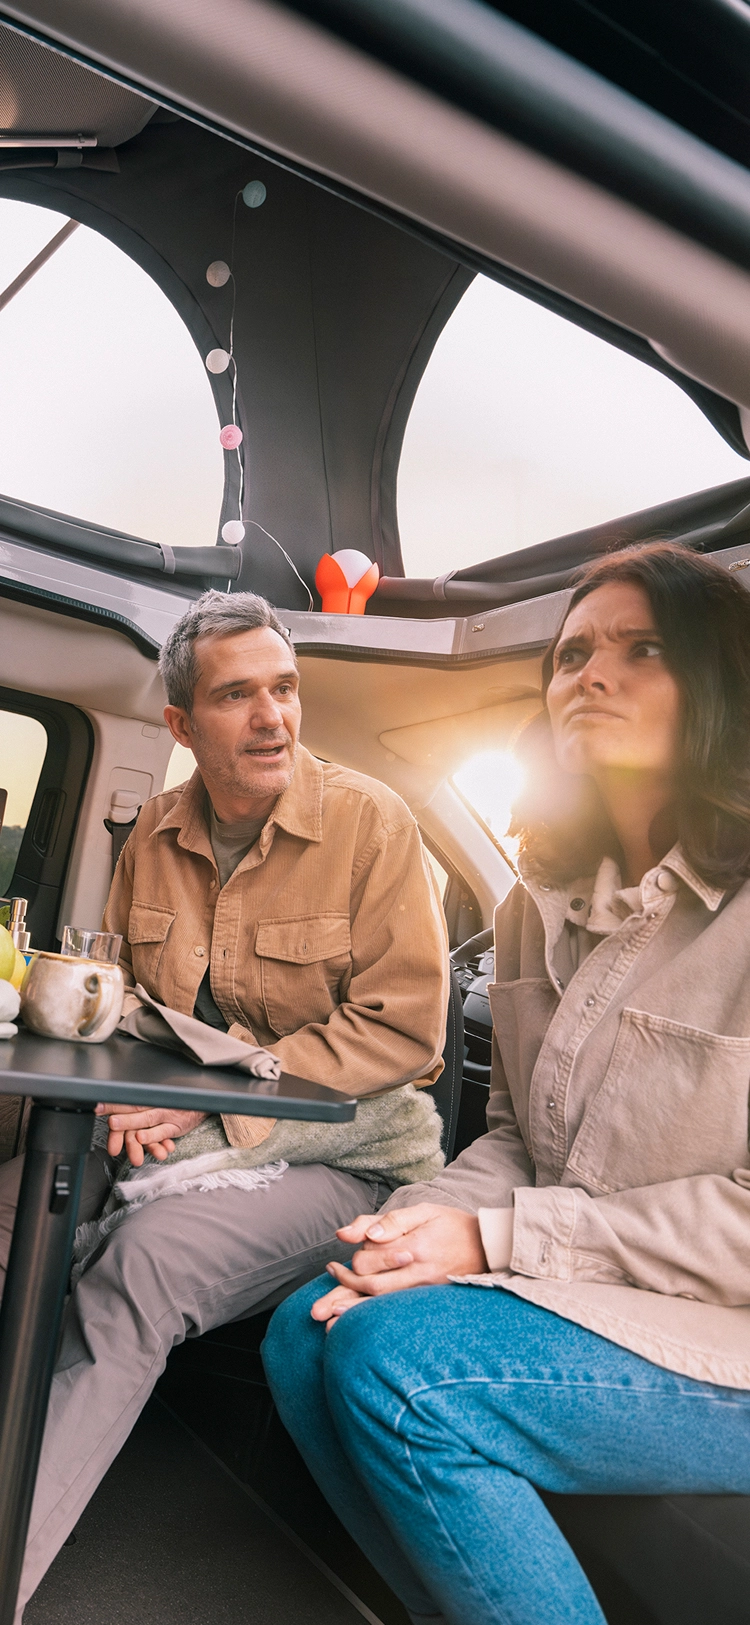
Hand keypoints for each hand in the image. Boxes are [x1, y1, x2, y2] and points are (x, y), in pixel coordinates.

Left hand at [95, 1103, 206, 1166]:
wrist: (199, 1105)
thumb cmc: (172, 1106)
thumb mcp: (154, 1104)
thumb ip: (135, 1111)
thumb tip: (110, 1117)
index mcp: (147, 1099)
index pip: (127, 1100)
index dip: (111, 1103)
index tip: (96, 1106)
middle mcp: (154, 1105)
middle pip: (133, 1108)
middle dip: (117, 1113)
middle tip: (106, 1119)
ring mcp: (164, 1115)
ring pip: (146, 1119)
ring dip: (132, 1123)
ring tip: (115, 1125)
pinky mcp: (174, 1127)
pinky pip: (162, 1132)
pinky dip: (153, 1136)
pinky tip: (142, 1138)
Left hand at [311, 1203, 489, 1328]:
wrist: (489, 1249)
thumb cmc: (452, 1225)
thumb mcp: (423, 1212)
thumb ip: (388, 1220)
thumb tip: (351, 1234)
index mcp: (416, 1247)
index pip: (371, 1257)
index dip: (355, 1257)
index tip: (344, 1255)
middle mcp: (419, 1273)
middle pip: (371, 1286)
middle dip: (342, 1290)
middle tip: (324, 1290)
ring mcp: (425, 1291)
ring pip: (381, 1305)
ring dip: (351, 1311)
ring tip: (325, 1317)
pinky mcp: (428, 1302)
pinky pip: (395, 1314)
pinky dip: (372, 1321)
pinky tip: (354, 1327)